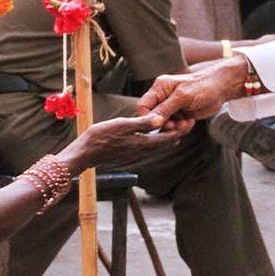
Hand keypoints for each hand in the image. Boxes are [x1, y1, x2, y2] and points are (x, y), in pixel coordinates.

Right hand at [62, 114, 190, 170]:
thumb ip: (142, 123)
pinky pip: (149, 148)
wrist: (85, 153)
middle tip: (185, 122)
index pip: (168, 138)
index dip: (180, 130)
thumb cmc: (100, 136)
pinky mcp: (129, 155)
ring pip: (158, 147)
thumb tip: (161, 119)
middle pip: (166, 144)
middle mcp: (142, 152)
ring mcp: (135, 155)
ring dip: (167, 138)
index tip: (189, 121)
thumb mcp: (121, 125)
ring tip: (174, 126)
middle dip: (177, 134)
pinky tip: (153, 134)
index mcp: (142, 143)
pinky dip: (156, 141)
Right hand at [137, 57, 251, 122]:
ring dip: (174, 128)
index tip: (158, 124)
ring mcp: (171, 107)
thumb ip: (165, 108)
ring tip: (185, 124)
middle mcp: (163, 97)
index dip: (148, 117)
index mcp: (159, 88)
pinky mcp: (180, 115)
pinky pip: (174, 127)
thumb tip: (150, 121)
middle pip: (153, 117)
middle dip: (164, 124)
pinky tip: (189, 123)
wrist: (221, 87)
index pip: (143, 106)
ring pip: (164, 125)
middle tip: (175, 126)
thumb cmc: (202, 86)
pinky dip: (181, 128)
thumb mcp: (182, 97)